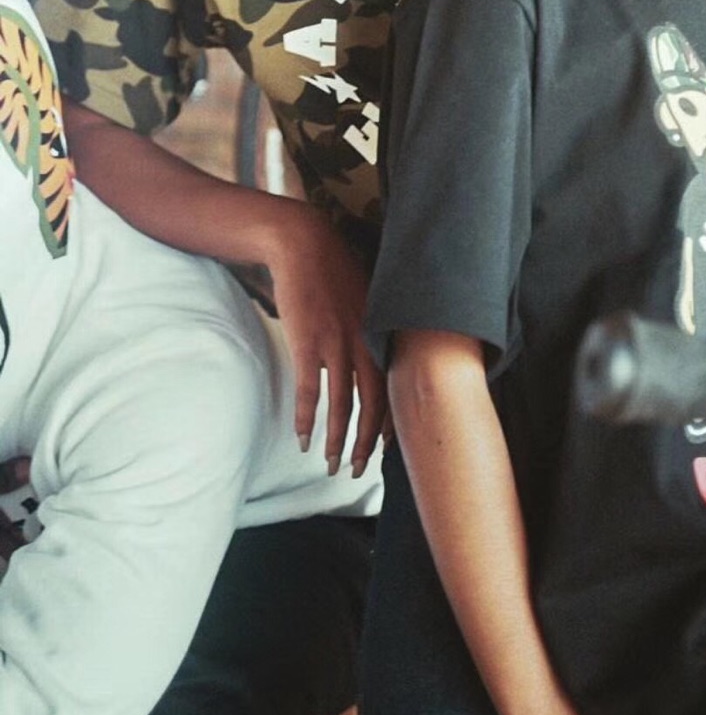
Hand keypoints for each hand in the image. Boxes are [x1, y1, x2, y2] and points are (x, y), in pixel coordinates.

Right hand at [263, 200, 386, 468]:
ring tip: (332, 464)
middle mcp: (365, 343)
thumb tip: (379, 358)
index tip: (384, 449)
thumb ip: (376, 330)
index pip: (394, 389)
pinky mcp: (307, 343)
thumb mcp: (369, 298)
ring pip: (342, 405)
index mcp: (382, 333)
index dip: (389, 423)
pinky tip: (304, 438)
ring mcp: (336, 344)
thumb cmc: (334, 271)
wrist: (303, 244)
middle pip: (373, 405)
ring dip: (337, 440)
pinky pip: (309, 392)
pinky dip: (307, 419)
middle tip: (360, 470)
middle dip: (366, 443)